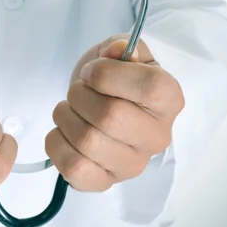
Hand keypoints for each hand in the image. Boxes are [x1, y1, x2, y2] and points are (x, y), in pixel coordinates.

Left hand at [45, 35, 183, 191]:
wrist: (102, 103)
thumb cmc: (113, 78)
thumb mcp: (119, 52)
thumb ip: (120, 45)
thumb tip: (115, 51)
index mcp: (169, 100)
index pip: (149, 87)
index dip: (108, 74)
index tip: (90, 71)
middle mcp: (157, 137)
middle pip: (111, 116)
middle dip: (80, 95)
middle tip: (77, 90)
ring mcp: (133, 164)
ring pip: (87, 141)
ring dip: (65, 117)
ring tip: (69, 109)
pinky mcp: (105, 181)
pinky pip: (73, 168)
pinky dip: (57, 144)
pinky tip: (64, 132)